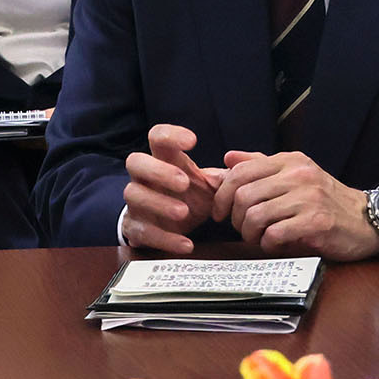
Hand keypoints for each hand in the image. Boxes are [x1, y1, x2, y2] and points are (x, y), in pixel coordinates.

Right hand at [120, 124, 223, 253]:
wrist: (176, 227)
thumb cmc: (193, 198)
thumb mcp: (212, 185)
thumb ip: (231, 175)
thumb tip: (245, 164)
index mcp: (164, 161)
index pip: (157, 136)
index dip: (170, 135)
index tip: (193, 141)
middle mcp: (145, 178)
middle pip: (135, 161)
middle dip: (158, 170)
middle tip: (184, 182)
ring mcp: (137, 203)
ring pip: (133, 195)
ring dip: (159, 203)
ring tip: (184, 213)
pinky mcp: (135, 228)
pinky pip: (142, 231)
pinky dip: (165, 238)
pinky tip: (186, 243)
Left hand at [211, 150, 378, 259]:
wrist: (366, 220)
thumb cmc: (326, 201)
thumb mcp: (295, 175)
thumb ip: (261, 166)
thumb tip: (228, 158)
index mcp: (290, 161)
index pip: (240, 171)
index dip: (223, 194)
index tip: (221, 212)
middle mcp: (298, 174)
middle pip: (244, 195)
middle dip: (236, 218)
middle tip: (243, 229)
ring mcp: (309, 197)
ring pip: (256, 216)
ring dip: (250, 234)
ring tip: (259, 238)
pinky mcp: (316, 222)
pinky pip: (274, 234)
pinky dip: (268, 244)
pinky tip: (275, 244)